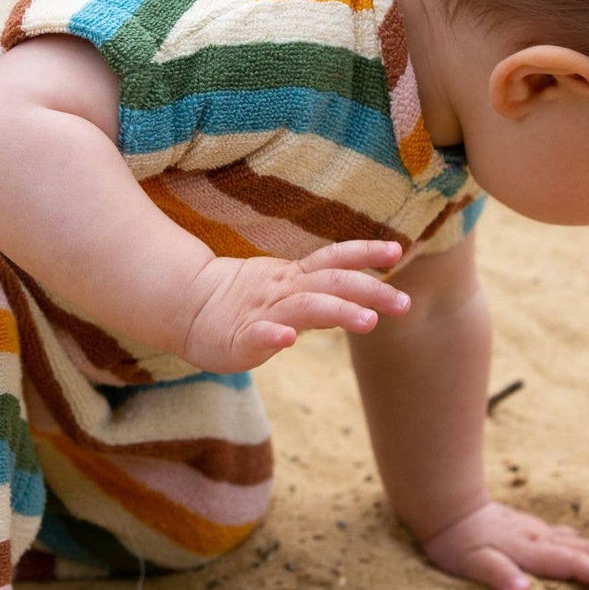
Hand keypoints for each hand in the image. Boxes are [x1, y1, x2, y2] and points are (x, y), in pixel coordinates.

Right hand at [179, 240, 408, 373]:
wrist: (184, 307)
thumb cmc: (241, 304)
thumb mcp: (285, 293)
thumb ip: (321, 296)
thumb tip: (364, 302)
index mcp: (293, 278)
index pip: (334, 259)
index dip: (365, 252)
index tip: (397, 249)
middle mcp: (283, 289)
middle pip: (331, 283)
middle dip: (369, 290)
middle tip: (404, 303)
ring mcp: (263, 313)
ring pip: (304, 307)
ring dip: (337, 311)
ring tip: (367, 321)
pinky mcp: (239, 339)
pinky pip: (257, 336)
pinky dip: (273, 336)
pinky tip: (288, 340)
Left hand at [421, 500, 588, 589]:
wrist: (446, 507)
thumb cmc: (458, 542)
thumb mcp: (473, 563)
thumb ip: (499, 576)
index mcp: (530, 551)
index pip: (568, 563)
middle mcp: (537, 538)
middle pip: (576, 548)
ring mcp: (531, 529)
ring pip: (568, 538)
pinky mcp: (522, 524)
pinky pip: (555, 532)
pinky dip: (571, 539)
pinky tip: (573, 538)